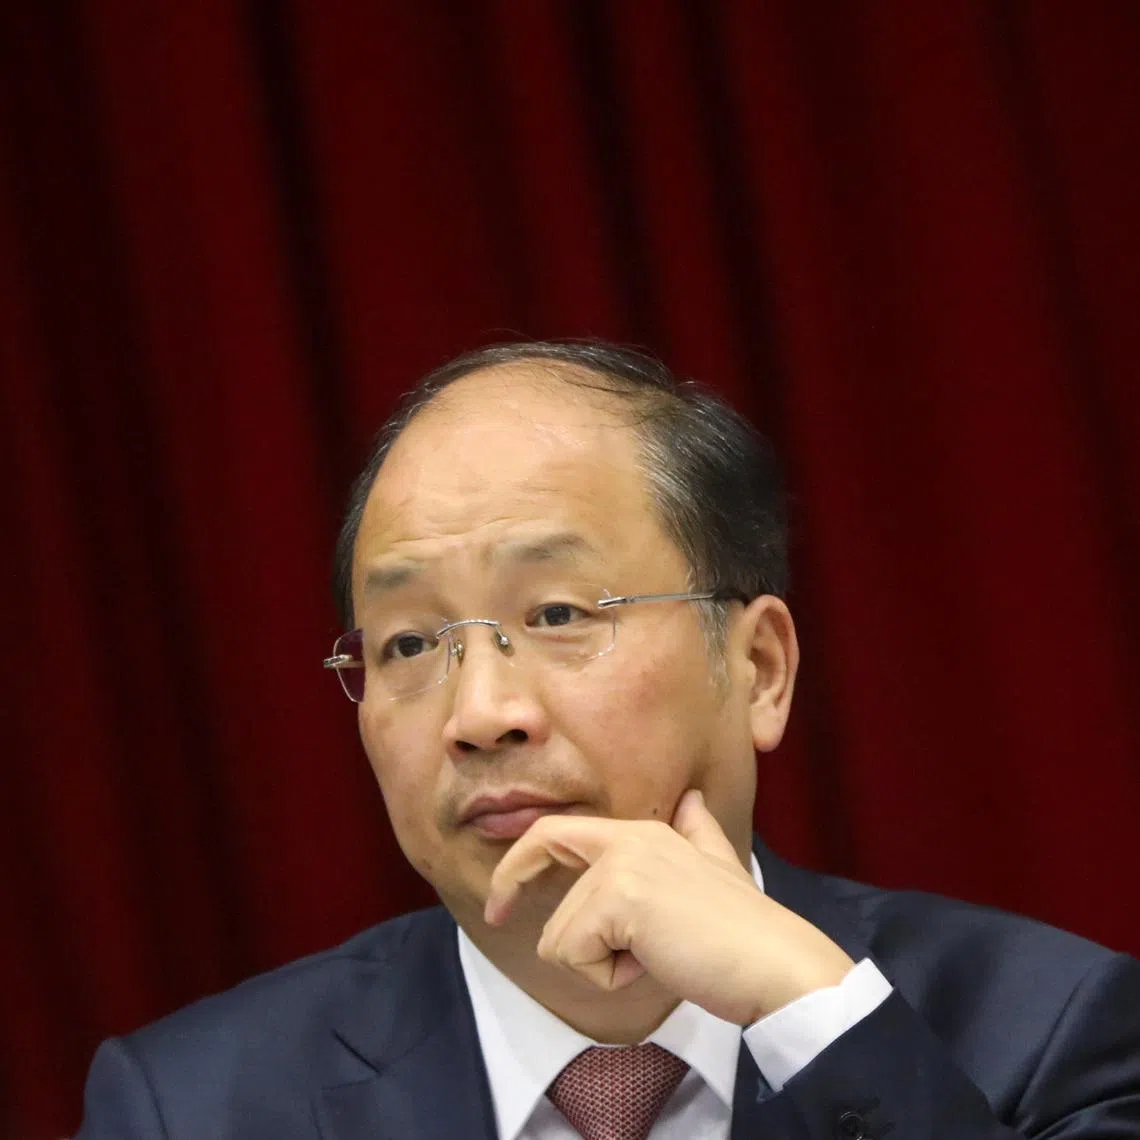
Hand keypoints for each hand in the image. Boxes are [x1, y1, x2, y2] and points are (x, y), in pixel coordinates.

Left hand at [484, 790, 855, 1024]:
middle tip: (495, 915)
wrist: (777, 963)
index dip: (520, 859)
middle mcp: (629, 838)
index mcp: (647, 832)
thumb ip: (698, 834)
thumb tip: (692, 800)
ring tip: (654, 956)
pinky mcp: (620, 898)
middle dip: (508, 886)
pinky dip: (608, 978)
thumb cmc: (744, 931)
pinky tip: (654, 965)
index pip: (560, 830)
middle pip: (539, 851)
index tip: (501, 899)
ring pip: (559, 933)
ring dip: (599, 963)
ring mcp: (623, 865)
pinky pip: (574, 956)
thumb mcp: (719, 868)